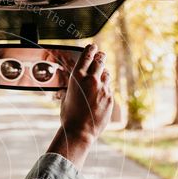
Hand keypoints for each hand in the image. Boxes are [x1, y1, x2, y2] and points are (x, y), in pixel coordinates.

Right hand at [46, 43, 113, 168]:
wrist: (79, 131)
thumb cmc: (69, 116)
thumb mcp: (66, 96)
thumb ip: (74, 86)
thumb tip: (77, 82)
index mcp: (77, 76)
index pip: (87, 55)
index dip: (91, 49)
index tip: (93, 47)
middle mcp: (91, 79)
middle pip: (100, 60)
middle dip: (100, 56)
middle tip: (100, 55)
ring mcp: (103, 88)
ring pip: (106, 74)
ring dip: (103, 73)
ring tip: (99, 77)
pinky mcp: (110, 97)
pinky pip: (109, 88)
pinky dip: (105, 89)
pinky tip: (99, 96)